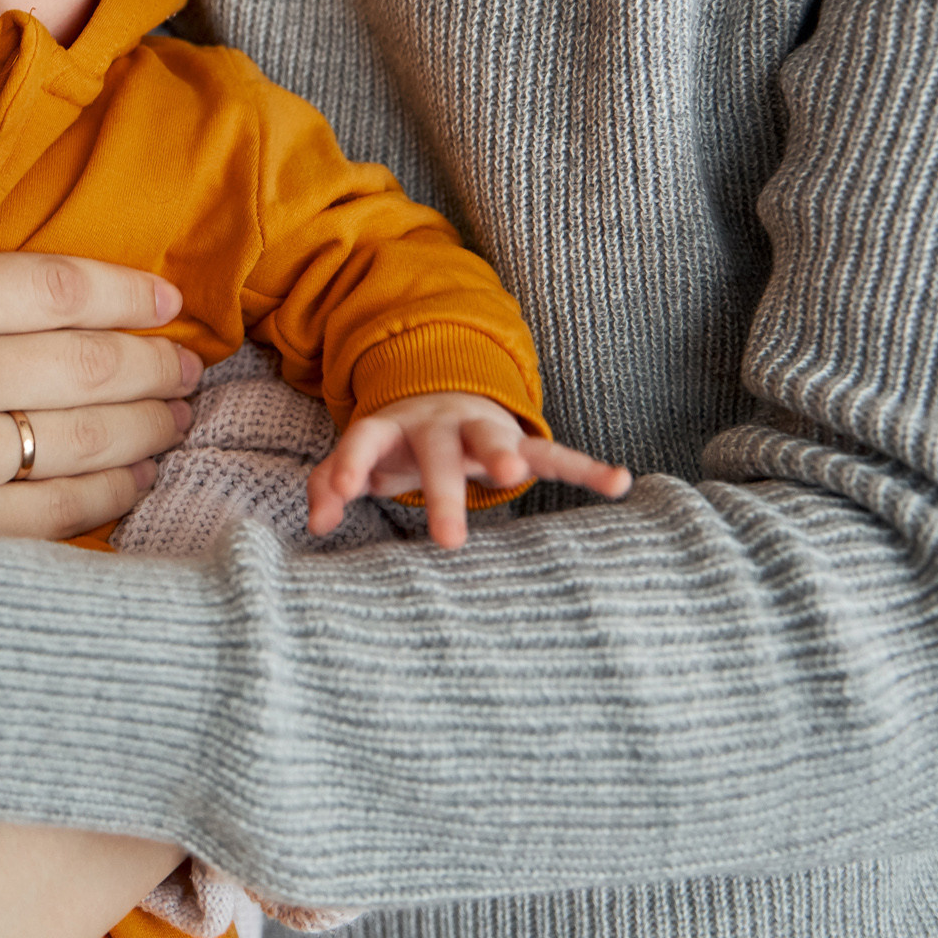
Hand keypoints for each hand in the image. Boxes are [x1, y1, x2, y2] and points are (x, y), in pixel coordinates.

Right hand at [0, 120, 199, 538]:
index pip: (55, 286)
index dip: (125, 289)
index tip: (166, 298)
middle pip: (93, 361)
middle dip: (158, 363)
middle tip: (192, 366)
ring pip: (91, 436)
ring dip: (152, 427)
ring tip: (179, 419)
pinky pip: (58, 514)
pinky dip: (111, 498)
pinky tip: (132, 484)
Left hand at [309, 391, 632, 549]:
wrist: (439, 397)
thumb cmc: (394, 443)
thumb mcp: (360, 458)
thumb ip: (330, 483)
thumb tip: (318, 523)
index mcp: (392, 425)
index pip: (365, 439)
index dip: (350, 463)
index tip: (343, 493)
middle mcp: (437, 422)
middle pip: (437, 450)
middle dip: (441, 491)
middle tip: (447, 540)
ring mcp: (479, 429)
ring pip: (491, 437)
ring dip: (502, 453)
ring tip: (512, 474)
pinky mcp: (517, 442)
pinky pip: (555, 454)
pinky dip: (586, 467)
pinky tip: (620, 482)